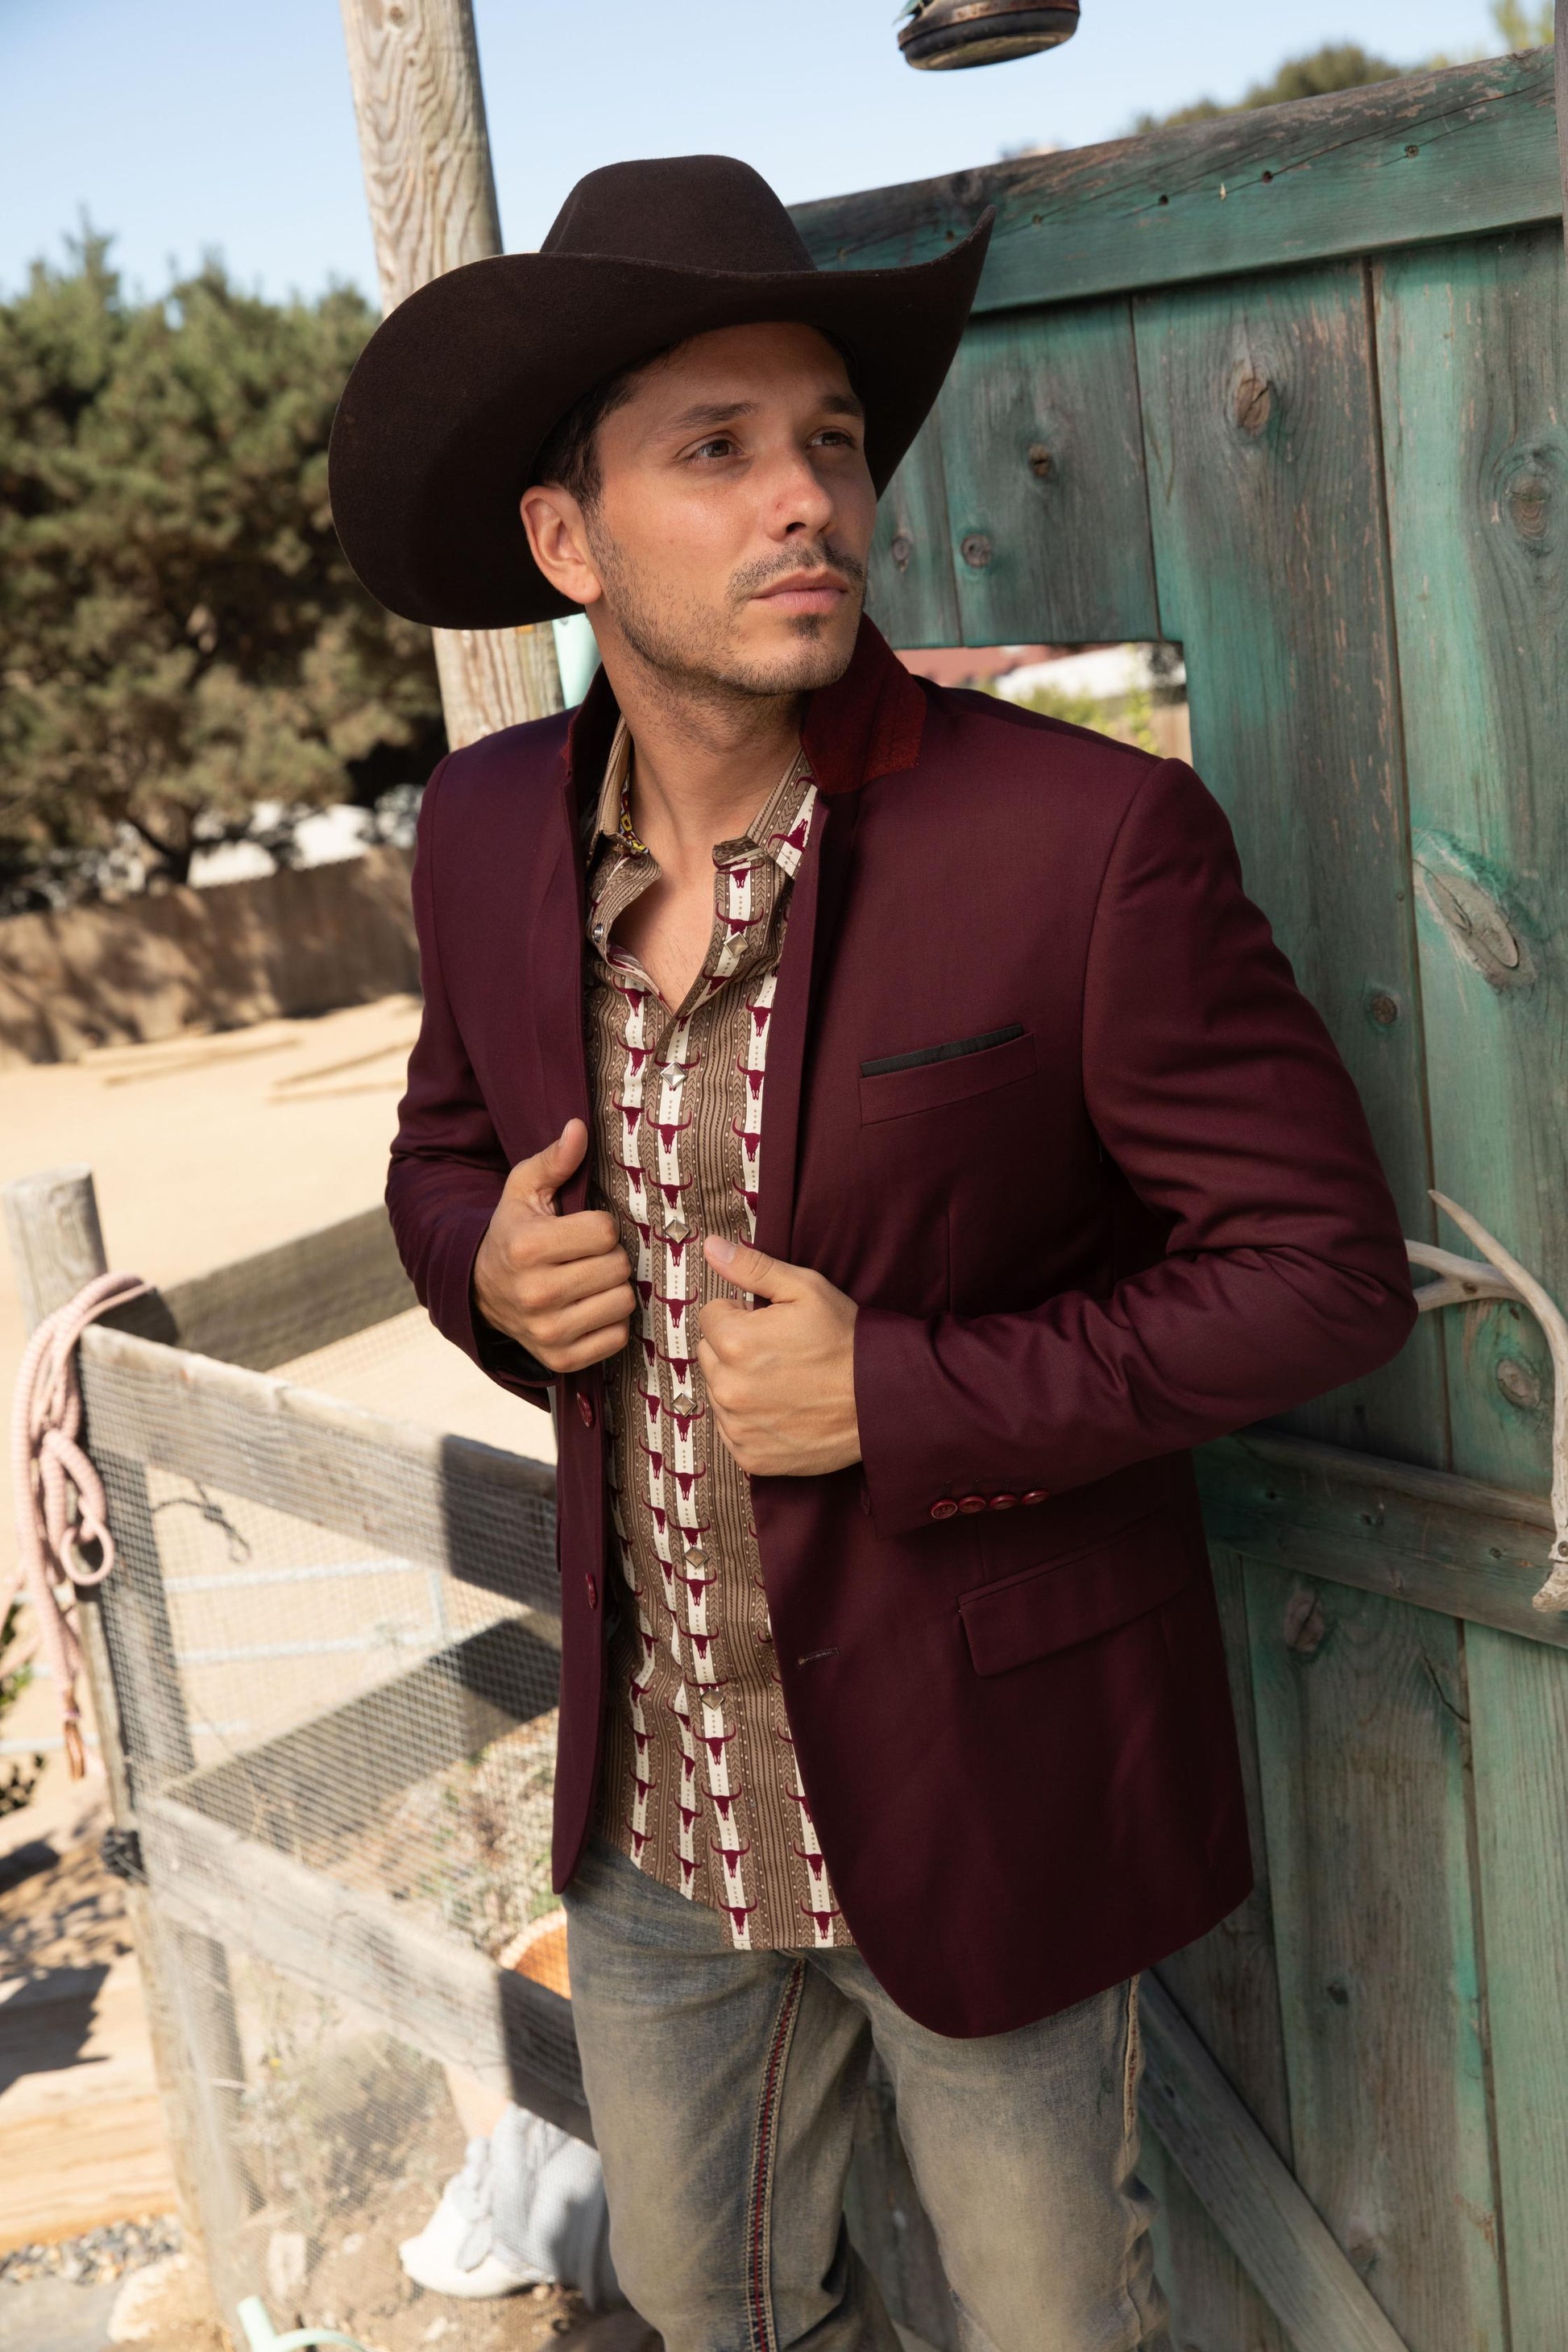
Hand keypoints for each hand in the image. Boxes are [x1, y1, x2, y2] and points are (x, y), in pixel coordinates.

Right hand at [473, 1119, 633, 1372]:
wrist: (480, 1291)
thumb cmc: (513, 1232)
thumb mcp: (523, 1191)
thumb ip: (553, 1160)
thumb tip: (579, 1128)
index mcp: (528, 1247)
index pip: (605, 1231)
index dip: (601, 1226)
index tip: (583, 1229)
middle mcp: (536, 1293)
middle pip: (618, 1267)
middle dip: (610, 1256)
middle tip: (589, 1256)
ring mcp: (547, 1331)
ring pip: (623, 1302)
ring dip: (614, 1289)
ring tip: (590, 1280)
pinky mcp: (560, 1359)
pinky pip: (618, 1337)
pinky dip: (611, 1322)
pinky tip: (589, 1308)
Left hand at [698, 1237, 859, 1476]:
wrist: (883, 1398)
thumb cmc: (846, 1339)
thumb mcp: (805, 1289)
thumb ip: (752, 1267)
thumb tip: (711, 1247)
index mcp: (734, 1341)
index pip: (711, 1316)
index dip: (742, 1314)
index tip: (771, 1323)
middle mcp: (728, 1387)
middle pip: (710, 1355)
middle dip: (736, 1349)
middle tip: (779, 1352)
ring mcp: (738, 1426)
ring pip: (719, 1392)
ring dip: (741, 1384)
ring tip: (784, 1381)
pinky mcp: (750, 1456)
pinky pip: (733, 1429)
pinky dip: (751, 1421)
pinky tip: (783, 1410)